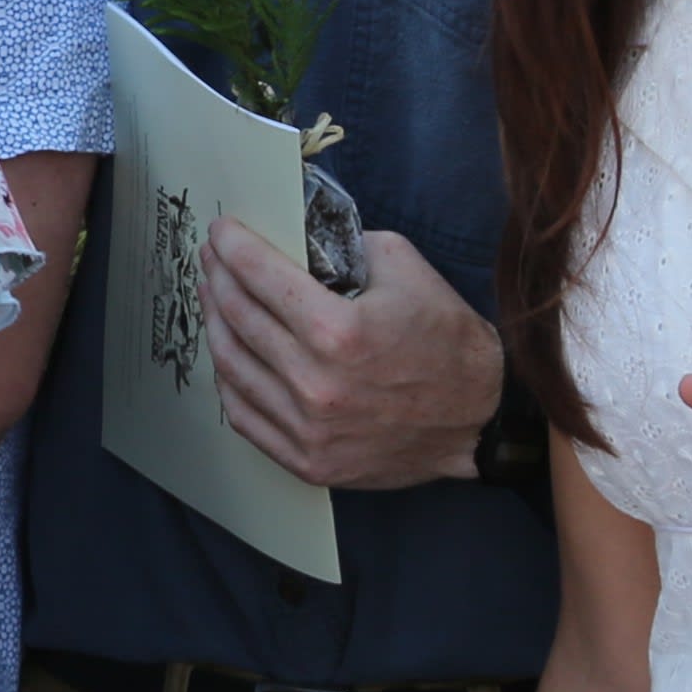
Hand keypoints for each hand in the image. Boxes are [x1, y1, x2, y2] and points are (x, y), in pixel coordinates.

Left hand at [203, 219, 501, 491]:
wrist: (480, 421)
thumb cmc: (447, 341)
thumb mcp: (407, 268)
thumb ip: (348, 245)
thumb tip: (297, 238)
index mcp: (338, 331)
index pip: (260, 276)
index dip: (232, 247)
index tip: (220, 231)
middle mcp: (315, 383)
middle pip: (238, 316)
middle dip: (217, 277)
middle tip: (212, 258)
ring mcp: (308, 428)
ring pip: (231, 365)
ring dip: (215, 324)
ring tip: (213, 298)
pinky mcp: (306, 460)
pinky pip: (243, 414)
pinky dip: (228, 379)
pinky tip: (228, 354)